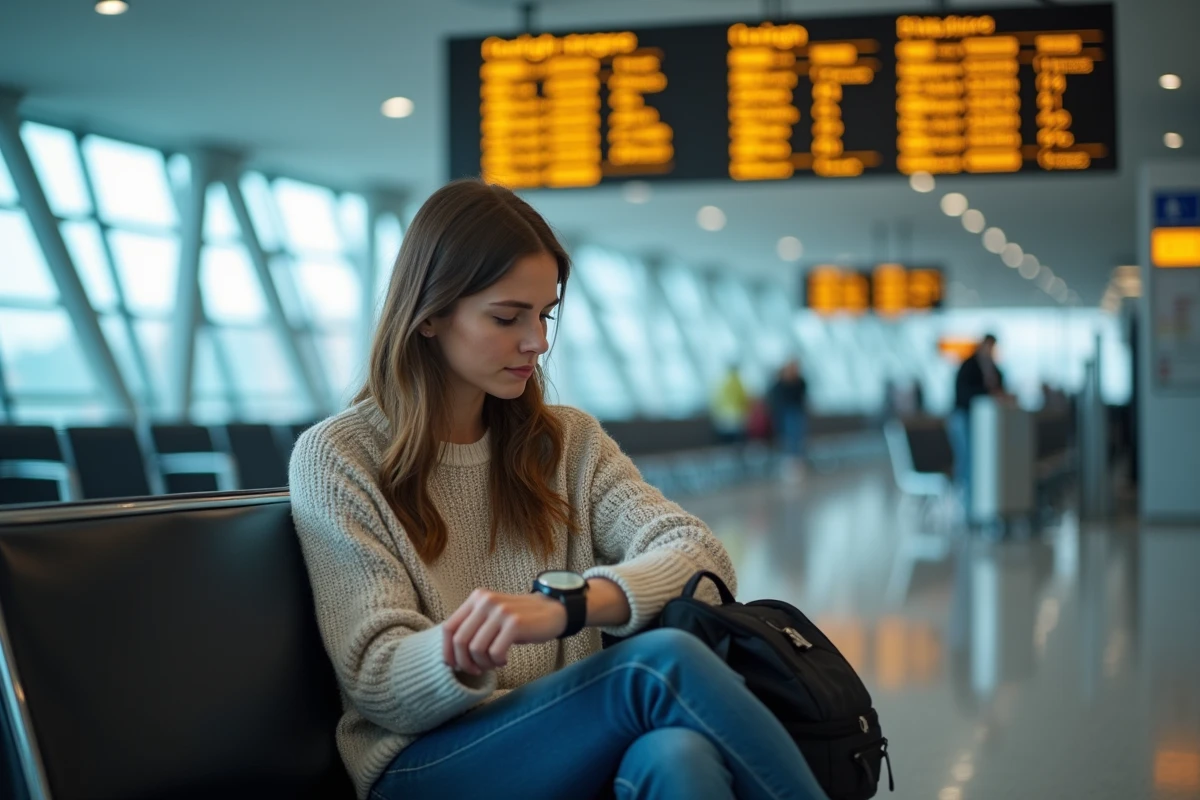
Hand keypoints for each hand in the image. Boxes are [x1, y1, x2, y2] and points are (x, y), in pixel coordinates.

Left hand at [442, 589, 566, 675]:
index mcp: (476, 598)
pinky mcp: (515, 623)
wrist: (552, 611)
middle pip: (460, 640)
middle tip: (476, 670)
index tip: (453, 666)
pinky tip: (504, 660)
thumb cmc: (518, 620)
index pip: (449, 627)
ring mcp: (500, 611)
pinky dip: (497, 662)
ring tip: (494, 663)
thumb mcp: (491, 616)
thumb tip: (449, 655)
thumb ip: (472, 626)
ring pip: (476, 648)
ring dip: (483, 663)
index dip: (447, 651)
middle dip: (464, 662)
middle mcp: (486, 601)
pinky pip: (495, 652)